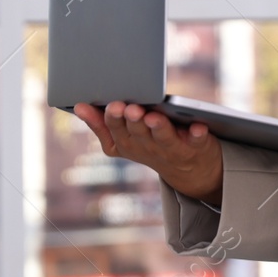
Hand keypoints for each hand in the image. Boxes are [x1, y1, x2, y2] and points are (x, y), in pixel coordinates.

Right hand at [72, 102, 223, 205]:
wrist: (190, 171)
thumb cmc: (151, 144)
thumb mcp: (123, 139)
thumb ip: (101, 124)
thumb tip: (78, 106)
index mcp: (127, 144)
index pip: (117, 131)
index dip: (114, 120)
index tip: (111, 105)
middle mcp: (148, 148)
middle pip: (139, 134)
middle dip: (133, 121)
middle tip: (129, 107)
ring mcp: (172, 150)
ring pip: (163, 138)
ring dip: (158, 128)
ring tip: (154, 116)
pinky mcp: (197, 147)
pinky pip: (197, 141)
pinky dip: (197, 134)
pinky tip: (199, 126)